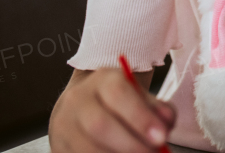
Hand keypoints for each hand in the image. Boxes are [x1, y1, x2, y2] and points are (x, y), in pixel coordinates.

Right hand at [49, 68, 175, 152]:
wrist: (84, 104)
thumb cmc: (120, 101)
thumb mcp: (140, 95)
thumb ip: (158, 107)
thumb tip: (166, 123)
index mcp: (103, 80)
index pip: (119, 94)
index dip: (140, 117)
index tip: (161, 137)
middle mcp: (78, 100)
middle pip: (100, 125)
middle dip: (131, 144)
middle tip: (154, 152)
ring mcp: (63, 125)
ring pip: (87, 148)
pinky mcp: (58, 147)